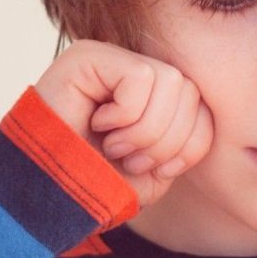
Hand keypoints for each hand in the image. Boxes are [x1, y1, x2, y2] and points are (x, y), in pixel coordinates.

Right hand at [33, 40, 214, 207]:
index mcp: (151, 96)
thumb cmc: (97, 186)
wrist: (50, 200)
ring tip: (113, 145)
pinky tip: (98, 125)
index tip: (154, 170)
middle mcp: (130, 69)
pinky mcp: (87, 56)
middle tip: (128, 159)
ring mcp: (109, 59)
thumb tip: (206, 110)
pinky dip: (127, 115)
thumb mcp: (157, 167)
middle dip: (166, 141)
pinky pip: (140, 78)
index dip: (190, 145)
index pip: (201, 106)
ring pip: (171, 82)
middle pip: (190, 91)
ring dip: (145, 131)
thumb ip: (188, 136)